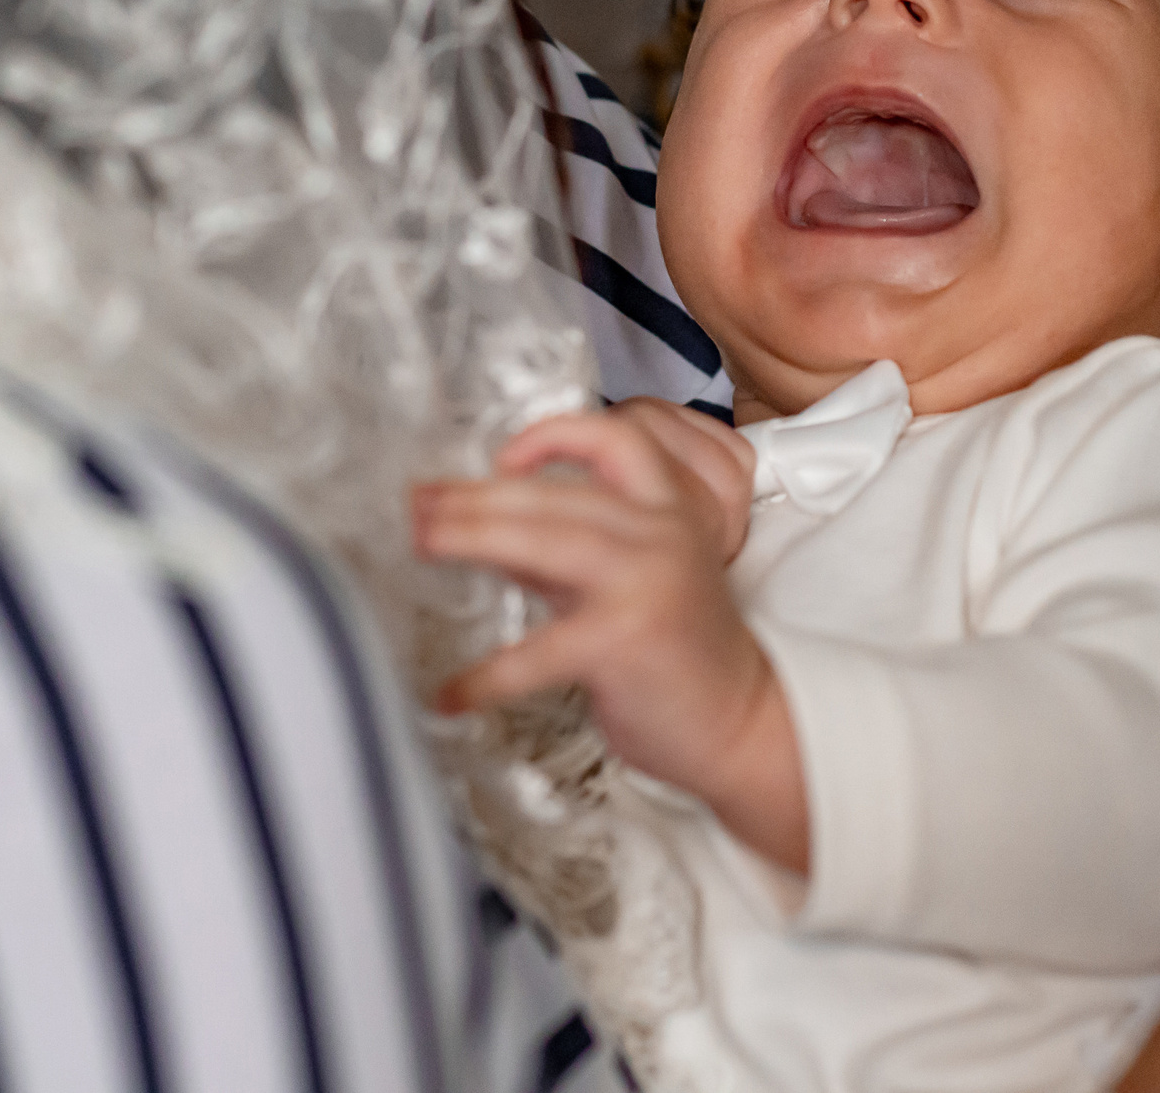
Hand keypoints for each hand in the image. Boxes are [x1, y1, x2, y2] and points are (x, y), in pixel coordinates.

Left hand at [413, 406, 807, 868]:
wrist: (741, 722)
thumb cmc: (678, 653)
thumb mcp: (624, 581)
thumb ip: (561, 550)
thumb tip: (480, 527)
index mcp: (668, 509)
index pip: (615, 438)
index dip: (552, 437)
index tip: (501, 459)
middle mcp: (661, 532)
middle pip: (553, 493)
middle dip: (473, 496)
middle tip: (418, 504)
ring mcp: (644, 582)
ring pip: (543, 538)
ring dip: (470, 537)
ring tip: (421, 542)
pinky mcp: (624, 640)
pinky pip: (539, 650)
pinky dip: (487, 677)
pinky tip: (450, 694)